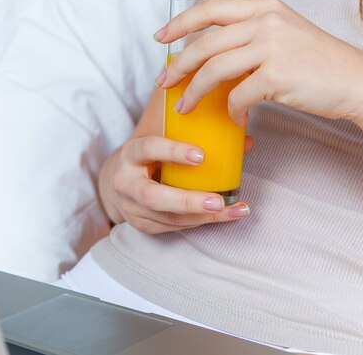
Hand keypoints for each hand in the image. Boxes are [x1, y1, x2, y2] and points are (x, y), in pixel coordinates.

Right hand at [98, 136, 251, 233]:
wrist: (116, 182)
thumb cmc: (148, 157)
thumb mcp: (159, 140)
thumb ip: (193, 136)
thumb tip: (245, 140)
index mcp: (130, 155)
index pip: (148, 149)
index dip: (173, 152)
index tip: (201, 156)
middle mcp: (126, 184)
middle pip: (153, 197)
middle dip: (188, 201)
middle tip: (218, 201)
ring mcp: (132, 208)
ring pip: (168, 218)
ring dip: (204, 216)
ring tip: (235, 210)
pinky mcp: (143, 225)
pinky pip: (174, 227)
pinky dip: (201, 221)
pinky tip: (224, 215)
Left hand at [154, 0, 362, 126]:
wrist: (357, 83)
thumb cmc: (317, 65)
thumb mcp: (283, 37)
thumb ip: (249, 39)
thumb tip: (209, 58)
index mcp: (264, 8)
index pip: (210, 9)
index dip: (180, 24)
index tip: (161, 39)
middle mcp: (266, 21)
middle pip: (205, 43)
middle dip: (178, 67)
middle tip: (164, 84)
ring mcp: (272, 46)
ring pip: (214, 70)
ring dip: (194, 93)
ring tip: (186, 108)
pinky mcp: (277, 75)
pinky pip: (237, 96)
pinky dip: (232, 111)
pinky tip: (236, 120)